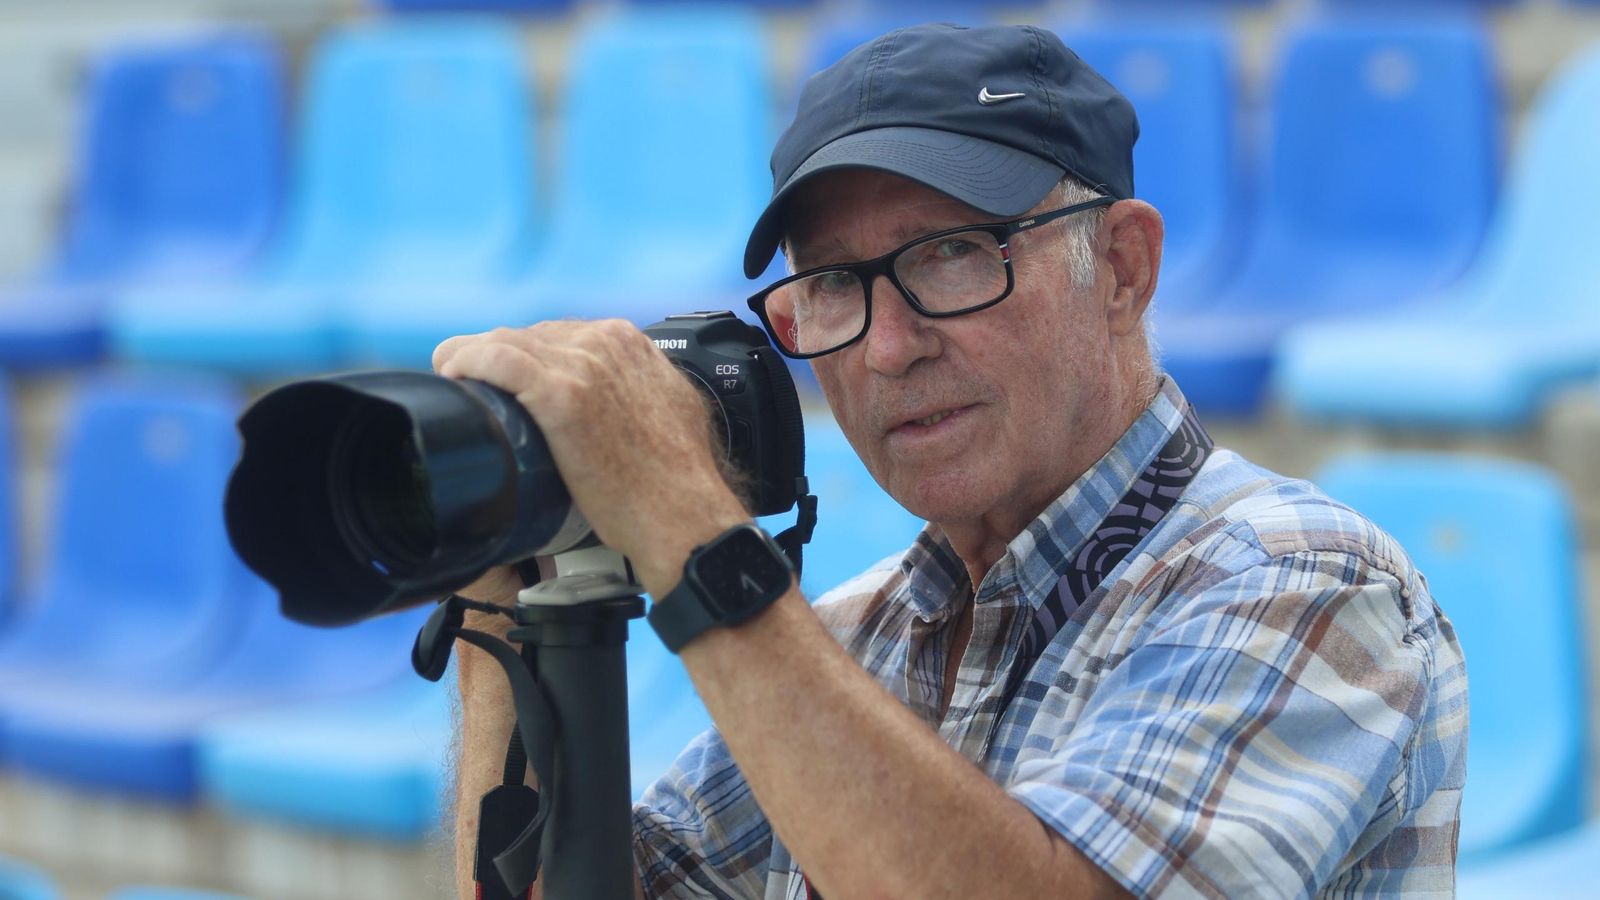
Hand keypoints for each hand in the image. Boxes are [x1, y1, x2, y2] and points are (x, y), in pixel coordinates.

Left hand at [432, 320, 749, 595]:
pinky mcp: (560, 394)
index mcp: (631, 344)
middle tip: (480, 391)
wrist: (683, 514)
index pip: (558, 333)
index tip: (510, 381)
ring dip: (472, 359)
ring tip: (457, 382)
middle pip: (527, 336)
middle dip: (498, 359)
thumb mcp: (671, 410)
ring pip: (504, 341)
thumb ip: (641, 389)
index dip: (528, 356)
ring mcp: (582, 364)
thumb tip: (617, 398)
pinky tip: (454, 378)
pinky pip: (495, 359)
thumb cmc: (676, 481)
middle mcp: (606, 343)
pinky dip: (465, 363)